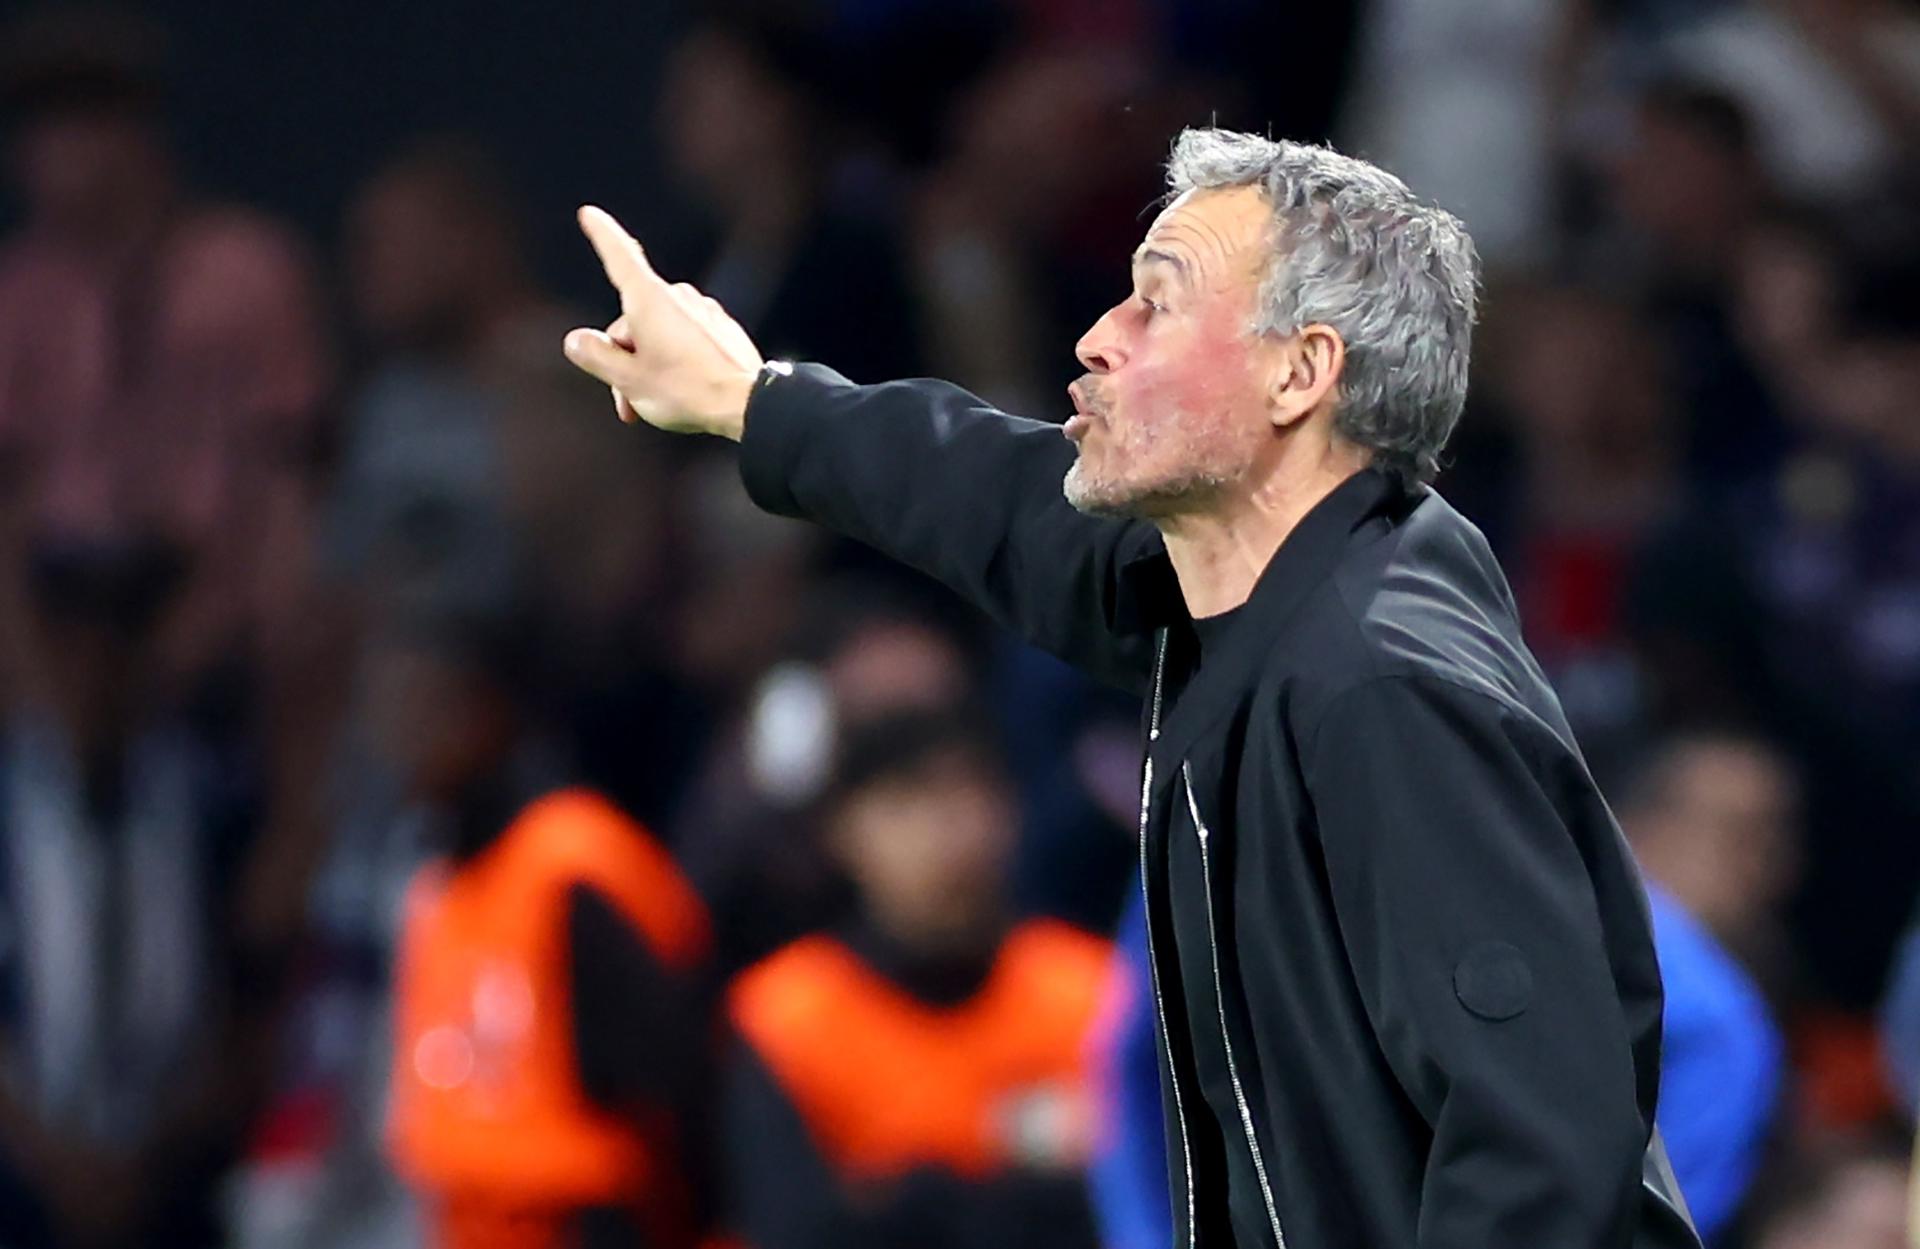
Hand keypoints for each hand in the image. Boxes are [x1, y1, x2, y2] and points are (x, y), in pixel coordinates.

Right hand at [564, 205, 763, 440]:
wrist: (747, 404)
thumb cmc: (687, 391)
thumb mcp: (628, 380)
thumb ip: (596, 356)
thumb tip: (576, 340)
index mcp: (650, 300)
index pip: (620, 258)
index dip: (602, 236)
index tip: (590, 214)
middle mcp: (678, 297)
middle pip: (632, 320)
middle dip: (623, 359)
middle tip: (627, 403)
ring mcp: (704, 311)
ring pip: (659, 333)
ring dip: (648, 365)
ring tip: (655, 403)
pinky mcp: (723, 329)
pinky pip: (687, 340)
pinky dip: (676, 362)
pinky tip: (684, 390)